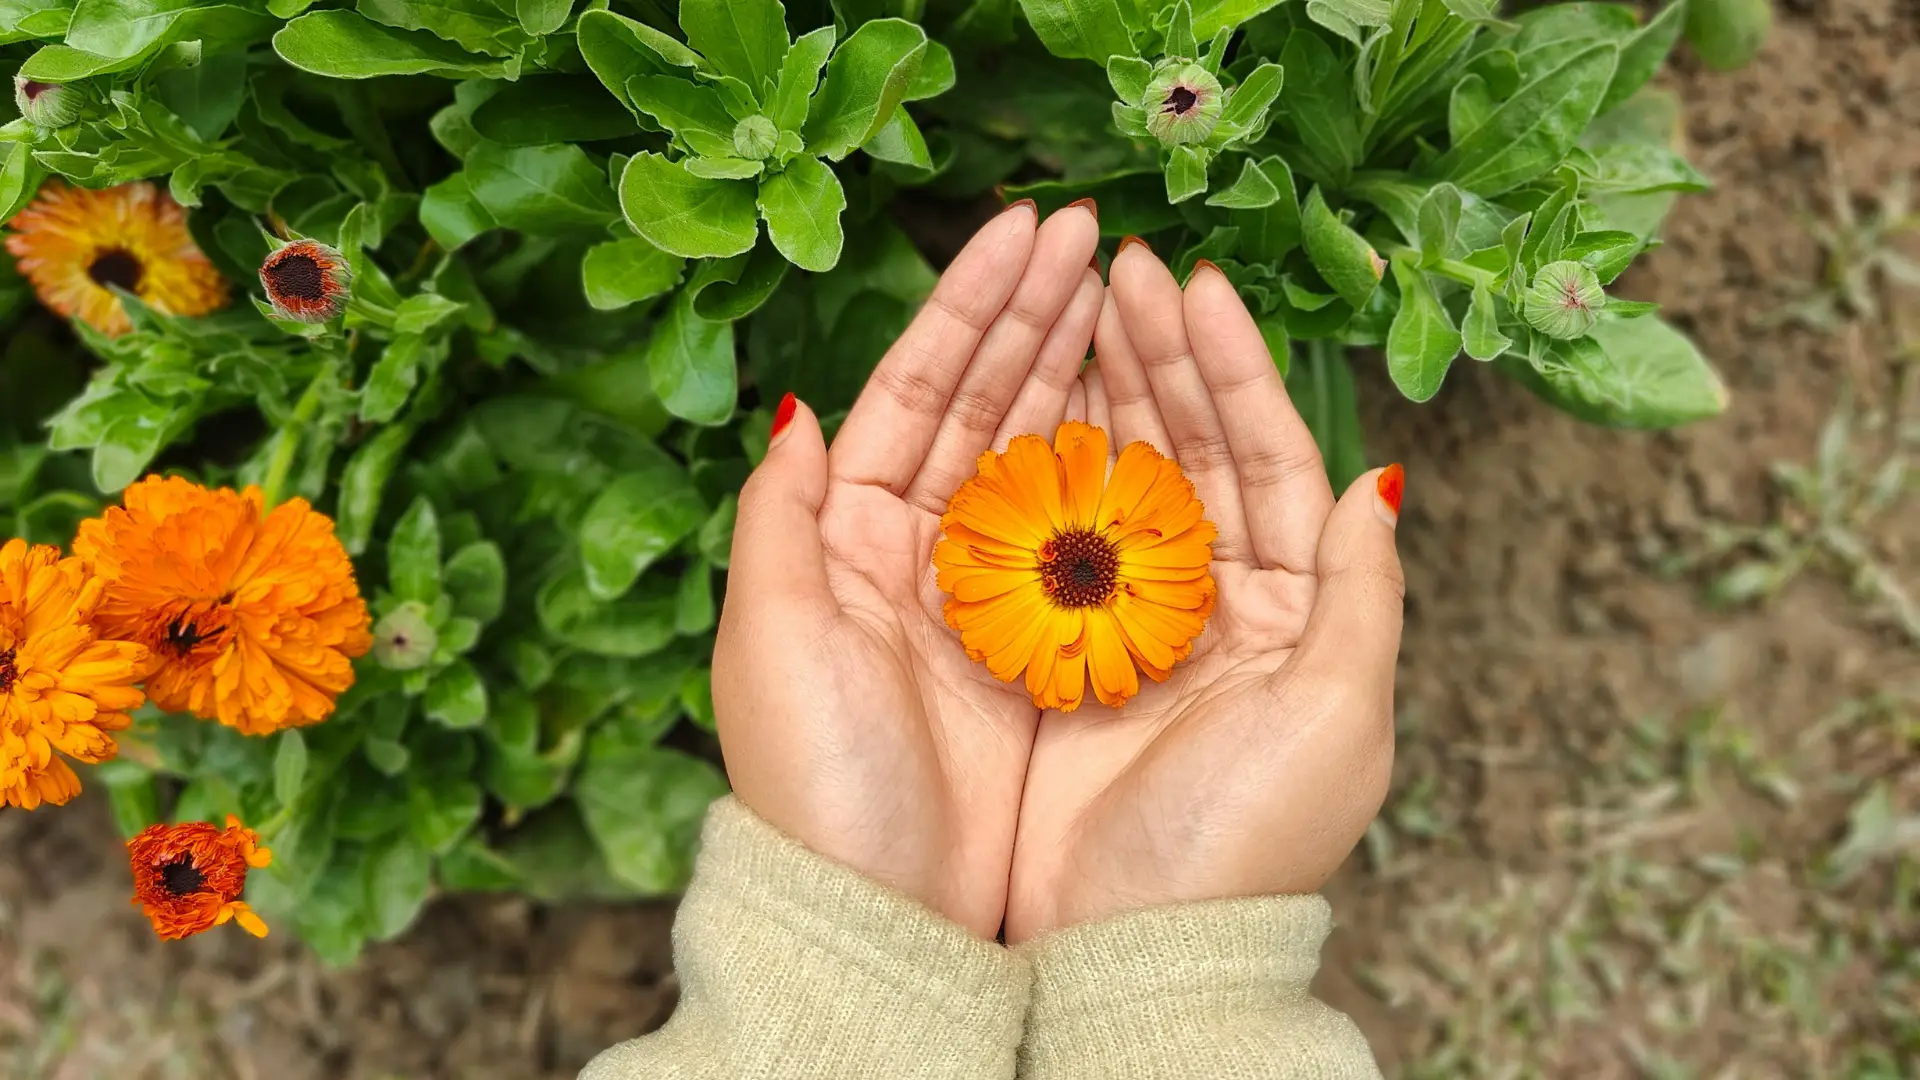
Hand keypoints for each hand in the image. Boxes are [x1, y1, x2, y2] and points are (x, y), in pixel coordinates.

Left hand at [712, 202, 1101, 937]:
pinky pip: (1087, 534)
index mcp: (845, 532)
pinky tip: (1153, 412)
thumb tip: (798, 407)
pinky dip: (1117, 468)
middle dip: (1036, 314)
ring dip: (1081, 371)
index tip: (1027, 230)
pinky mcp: (1043, 647)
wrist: (886, 915)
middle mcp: (916, 549)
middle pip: (983, 403)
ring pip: (1040, 454)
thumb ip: (779, 514)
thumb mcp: (773, 638)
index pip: (916, 387)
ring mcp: (987, 594)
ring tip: (1130, 294)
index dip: (970, 304)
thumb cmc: (816, 778)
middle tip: (1096, 236)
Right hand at [1004, 245, 1404, 942]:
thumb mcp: (1337, 716)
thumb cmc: (1244, 843)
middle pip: (1195, 450)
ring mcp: (1135, 624)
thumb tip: (1382, 479)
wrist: (1130, 950)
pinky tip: (1024, 403)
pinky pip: (1054, 537)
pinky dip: (1041, 468)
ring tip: (1074, 304)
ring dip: (1103, 390)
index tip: (1193, 285)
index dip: (1234, 369)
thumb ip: (1362, 592)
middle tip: (1116, 267)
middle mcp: (1219, 606)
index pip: (1272, 458)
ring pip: (1122, 478)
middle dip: (1160, 355)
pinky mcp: (1061, 652)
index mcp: (1296, 612)